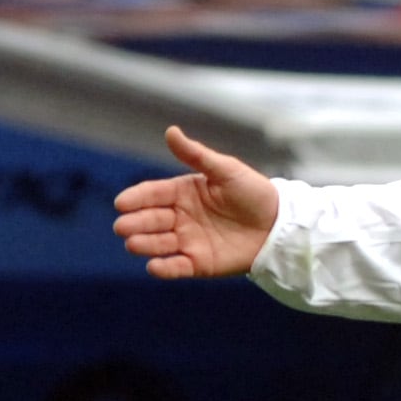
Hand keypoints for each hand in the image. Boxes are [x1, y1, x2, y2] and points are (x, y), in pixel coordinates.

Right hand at [112, 125, 282, 278]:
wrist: (279, 225)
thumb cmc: (254, 193)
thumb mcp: (226, 169)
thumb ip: (196, 155)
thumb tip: (170, 131)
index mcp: (183, 192)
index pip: (153, 194)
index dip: (136, 198)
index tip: (121, 203)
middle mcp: (181, 217)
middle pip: (151, 220)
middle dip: (135, 223)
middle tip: (122, 226)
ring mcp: (189, 240)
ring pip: (159, 243)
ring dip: (145, 244)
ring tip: (133, 244)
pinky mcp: (200, 263)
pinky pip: (177, 267)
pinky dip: (164, 268)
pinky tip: (153, 267)